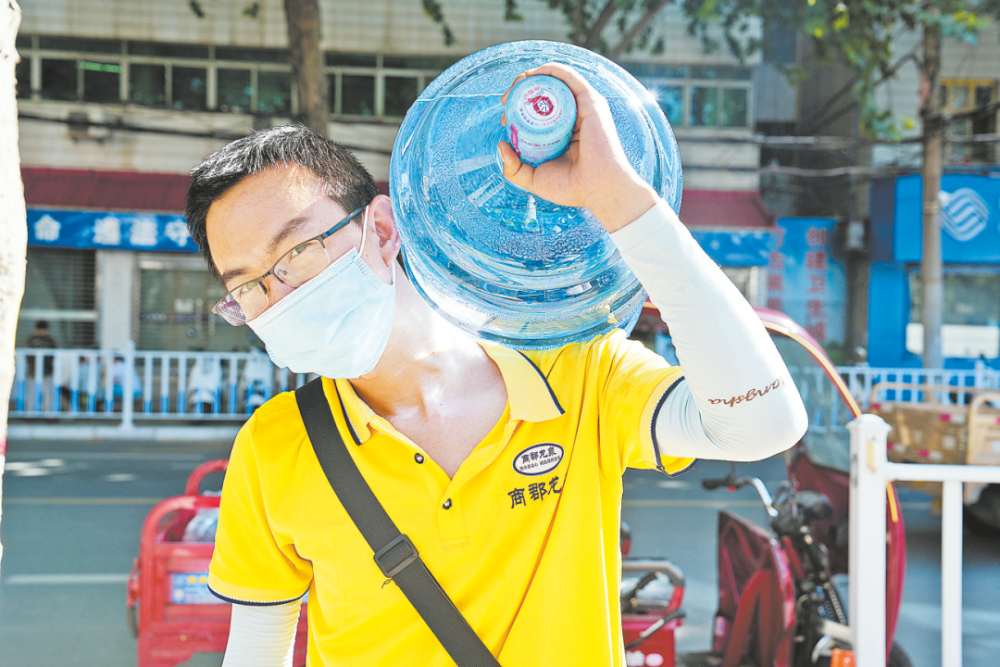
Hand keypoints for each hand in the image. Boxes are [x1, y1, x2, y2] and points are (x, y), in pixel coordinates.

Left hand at [498, 63, 659, 231]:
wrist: (598, 188)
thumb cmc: (571, 187)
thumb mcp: (533, 179)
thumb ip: (514, 168)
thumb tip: (501, 144)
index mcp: (561, 133)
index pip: (536, 112)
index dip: (517, 109)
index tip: (504, 118)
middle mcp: (572, 117)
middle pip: (543, 93)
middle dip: (520, 90)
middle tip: (505, 100)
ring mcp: (582, 107)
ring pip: (554, 82)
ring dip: (531, 77)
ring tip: (514, 87)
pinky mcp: (590, 100)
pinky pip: (569, 76)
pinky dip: (550, 69)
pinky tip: (533, 74)